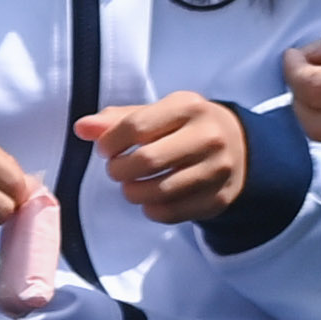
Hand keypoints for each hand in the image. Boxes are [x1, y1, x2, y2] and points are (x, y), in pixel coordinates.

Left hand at [80, 90, 249, 223]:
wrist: (239, 147)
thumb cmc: (184, 128)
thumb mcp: (157, 113)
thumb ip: (118, 120)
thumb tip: (81, 128)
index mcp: (189, 107)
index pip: (135, 127)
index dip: (110, 143)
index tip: (105, 150)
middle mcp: (208, 136)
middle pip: (145, 161)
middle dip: (118, 170)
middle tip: (116, 170)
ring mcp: (217, 169)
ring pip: (158, 192)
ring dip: (132, 192)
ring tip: (130, 185)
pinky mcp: (218, 198)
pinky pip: (171, 213)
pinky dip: (151, 210)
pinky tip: (149, 200)